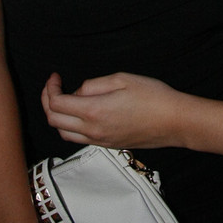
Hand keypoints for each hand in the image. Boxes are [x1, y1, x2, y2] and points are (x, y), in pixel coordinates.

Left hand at [42, 72, 183, 148]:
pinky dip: (71, 126)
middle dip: (47, 101)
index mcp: (94, 111)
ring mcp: (99, 140)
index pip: (56, 104)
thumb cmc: (153, 97)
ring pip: (64, 133)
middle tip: (54, 86)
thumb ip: (93, 85)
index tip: (55, 76)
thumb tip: (78, 91)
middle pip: (54, 120)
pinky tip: (81, 112)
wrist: (174, 122)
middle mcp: (92, 130)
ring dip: (57, 116)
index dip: (50, 88)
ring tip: (64, 99)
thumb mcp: (122, 79)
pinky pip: (79, 139)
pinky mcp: (108, 145)